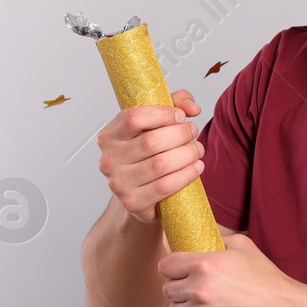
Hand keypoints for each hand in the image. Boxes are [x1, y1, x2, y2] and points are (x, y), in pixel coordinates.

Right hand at [96, 89, 203, 225]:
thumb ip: (174, 105)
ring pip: (160, 164)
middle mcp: (109, 160)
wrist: (138, 196)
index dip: (161, 113)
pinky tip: (196, 167)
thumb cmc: (146, 156)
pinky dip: (186, 175)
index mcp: (109, 136)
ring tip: (197, 149)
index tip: (180, 116)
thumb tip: (192, 108)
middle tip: (193, 132)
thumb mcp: (155, 125)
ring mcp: (119, 183)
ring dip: (187, 154)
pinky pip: (165, 186)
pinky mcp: (133, 202)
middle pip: (151, 141)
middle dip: (180, 134)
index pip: (133, 118)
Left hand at [158, 234, 306, 306]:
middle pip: (168, 289)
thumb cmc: (265, 279)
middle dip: (178, 287)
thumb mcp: (242, 245)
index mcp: (204, 265)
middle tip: (195, 287)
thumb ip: (215, 237)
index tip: (177, 270)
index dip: (171, 267)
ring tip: (204, 303)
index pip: (165, 266)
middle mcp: (199, 290)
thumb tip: (197, 233)